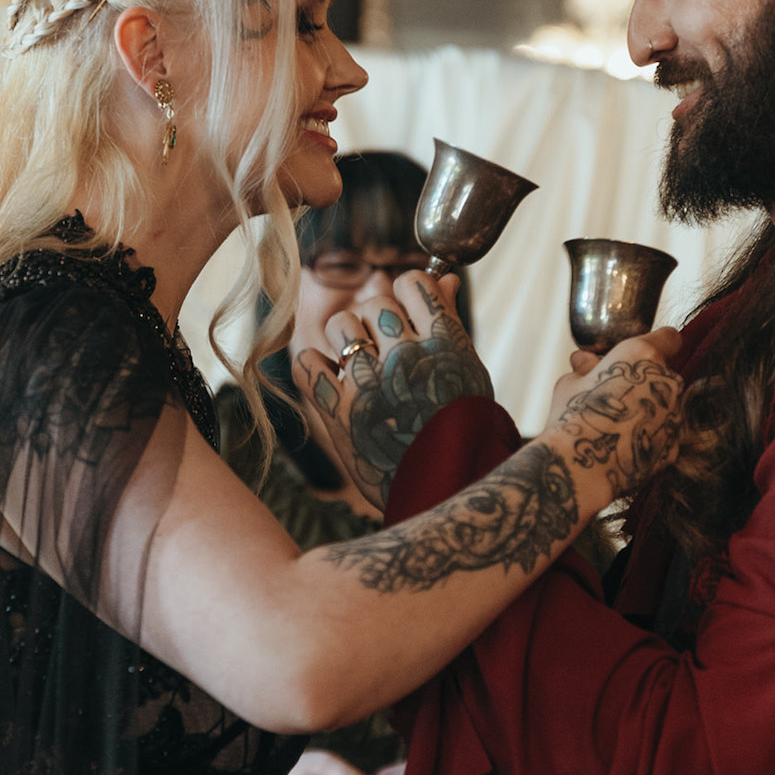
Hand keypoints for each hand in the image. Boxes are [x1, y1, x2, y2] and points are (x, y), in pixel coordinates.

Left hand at [292, 273, 492, 506]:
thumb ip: (451, 321)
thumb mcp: (469, 371)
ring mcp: (371, 385)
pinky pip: (306, 362)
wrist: (447, 497)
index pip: (413, 282)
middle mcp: (408, 358)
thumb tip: (446, 277)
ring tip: (361, 369)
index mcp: (447, 343)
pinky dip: (314, 368)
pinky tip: (333, 382)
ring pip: (340, 325)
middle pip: (375, 301)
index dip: (407, 294)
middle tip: (386, 351)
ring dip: (347, 341)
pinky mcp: (338, 413)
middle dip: (378, 322)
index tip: (407, 315)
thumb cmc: (464, 431)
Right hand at [541, 326, 682, 501]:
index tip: (640, 357)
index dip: (657, 344)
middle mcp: (667, 381)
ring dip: (648, 410)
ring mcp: (674, 416)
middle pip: (664, 375)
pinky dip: (649, 437)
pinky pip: (664, 435)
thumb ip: (586, 368)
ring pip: (665, 406)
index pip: (669, 338)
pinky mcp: (673, 447)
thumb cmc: (572, 418)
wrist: (581, 467)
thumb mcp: (570, 382)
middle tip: (615, 394)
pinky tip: (624, 445)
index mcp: (643, 355)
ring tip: (617, 426)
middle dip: (645, 382)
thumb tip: (585, 360)